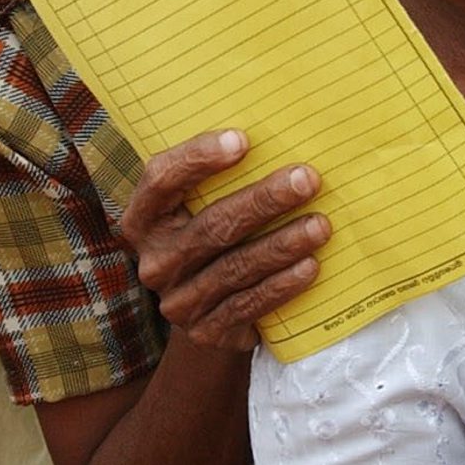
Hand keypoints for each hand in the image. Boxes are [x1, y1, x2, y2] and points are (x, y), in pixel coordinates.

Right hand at [120, 128, 328, 353]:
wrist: (209, 318)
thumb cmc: (213, 242)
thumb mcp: (199, 210)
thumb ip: (218, 181)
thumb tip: (279, 133)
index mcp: (144, 219)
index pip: (160, 180)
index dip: (198, 159)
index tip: (244, 140)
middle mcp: (155, 261)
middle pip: (211, 226)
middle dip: (263, 201)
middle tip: (306, 180)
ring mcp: (178, 301)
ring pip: (235, 267)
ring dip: (282, 244)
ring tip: (320, 225)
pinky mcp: (206, 331)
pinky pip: (248, 304)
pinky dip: (282, 285)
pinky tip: (310, 266)